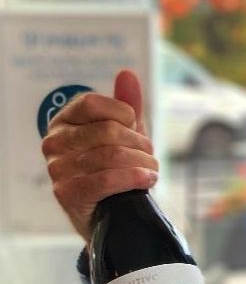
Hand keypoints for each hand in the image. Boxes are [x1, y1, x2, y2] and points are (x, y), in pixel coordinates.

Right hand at [41, 70, 158, 242]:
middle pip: (108, 131)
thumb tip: (127, 73)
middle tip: (150, 155)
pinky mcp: (67, 193)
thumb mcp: (124, 132)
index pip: (93, 103)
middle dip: (140, 143)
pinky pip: (107, 179)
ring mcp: (58, 169)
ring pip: (112, 155)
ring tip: (152, 169)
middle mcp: (55, 142)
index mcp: (64, 121)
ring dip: (143, 163)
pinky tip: (147, 179)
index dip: (123, 113)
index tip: (134, 125)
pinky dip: (134, 178)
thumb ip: (126, 103)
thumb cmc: (114, 165)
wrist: (107, 210)